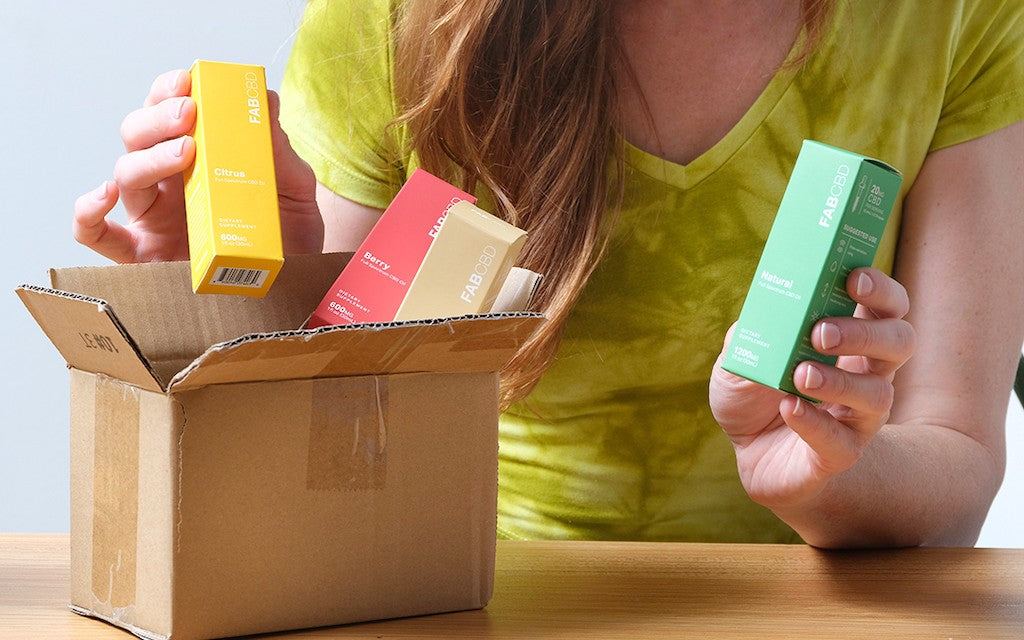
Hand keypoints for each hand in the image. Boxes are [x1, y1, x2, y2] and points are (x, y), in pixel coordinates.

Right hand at [73, 69, 323, 262]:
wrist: (294, 289)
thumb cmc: (287, 238)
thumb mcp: (294, 191)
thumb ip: (280, 152)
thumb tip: (267, 101)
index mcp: (198, 160)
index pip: (168, 114)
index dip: (169, 92)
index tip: (188, 80)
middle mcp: (168, 184)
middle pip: (138, 136)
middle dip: (158, 117)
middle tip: (189, 113)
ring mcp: (152, 219)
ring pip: (125, 174)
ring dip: (148, 156)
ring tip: (184, 152)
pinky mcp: (143, 257)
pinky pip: (97, 235)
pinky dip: (88, 213)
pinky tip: (104, 196)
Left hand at [710, 267, 915, 510]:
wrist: (747, 453)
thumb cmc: (753, 394)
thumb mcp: (740, 355)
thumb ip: (750, 333)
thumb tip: (759, 313)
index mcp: (851, 340)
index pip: (888, 305)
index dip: (880, 289)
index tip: (853, 277)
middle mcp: (867, 374)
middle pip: (900, 342)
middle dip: (864, 332)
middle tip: (820, 332)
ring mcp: (858, 417)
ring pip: (878, 395)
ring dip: (839, 381)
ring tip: (800, 375)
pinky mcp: (840, 454)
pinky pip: (841, 441)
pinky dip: (813, 422)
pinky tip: (788, 408)